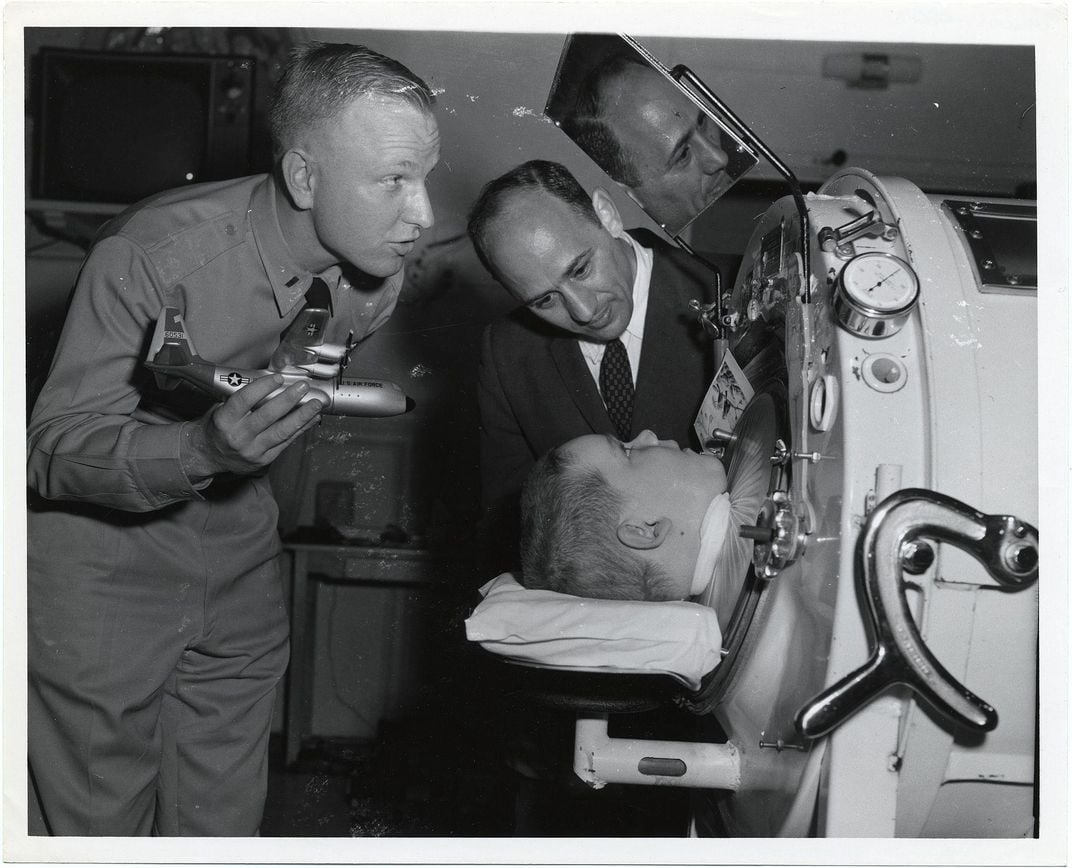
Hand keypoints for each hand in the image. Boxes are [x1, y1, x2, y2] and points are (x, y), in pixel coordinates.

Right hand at [181, 374, 325, 481]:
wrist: (209, 456)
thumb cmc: (217, 428)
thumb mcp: (220, 409)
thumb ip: (242, 399)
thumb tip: (271, 382)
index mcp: (224, 420)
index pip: (244, 400)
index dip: (262, 388)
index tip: (277, 378)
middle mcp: (238, 436)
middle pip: (267, 416)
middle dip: (288, 400)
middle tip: (303, 387)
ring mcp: (252, 450)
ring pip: (281, 431)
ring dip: (301, 416)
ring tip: (315, 404)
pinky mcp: (264, 460)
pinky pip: (286, 442)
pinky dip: (301, 429)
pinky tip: (311, 419)